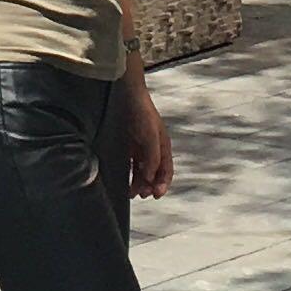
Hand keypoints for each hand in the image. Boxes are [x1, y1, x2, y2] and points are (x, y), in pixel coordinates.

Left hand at [124, 83, 173, 201]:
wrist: (127, 94)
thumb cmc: (142, 112)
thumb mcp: (151, 136)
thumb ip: (152, 157)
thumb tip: (151, 176)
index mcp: (163, 147)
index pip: (166, 171)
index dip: (163, 184)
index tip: (156, 195)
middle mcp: (153, 148)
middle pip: (154, 173)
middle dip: (149, 186)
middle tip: (141, 195)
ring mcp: (141, 146)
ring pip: (142, 170)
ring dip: (139, 182)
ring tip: (131, 192)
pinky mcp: (128, 144)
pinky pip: (131, 163)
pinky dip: (130, 173)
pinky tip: (124, 179)